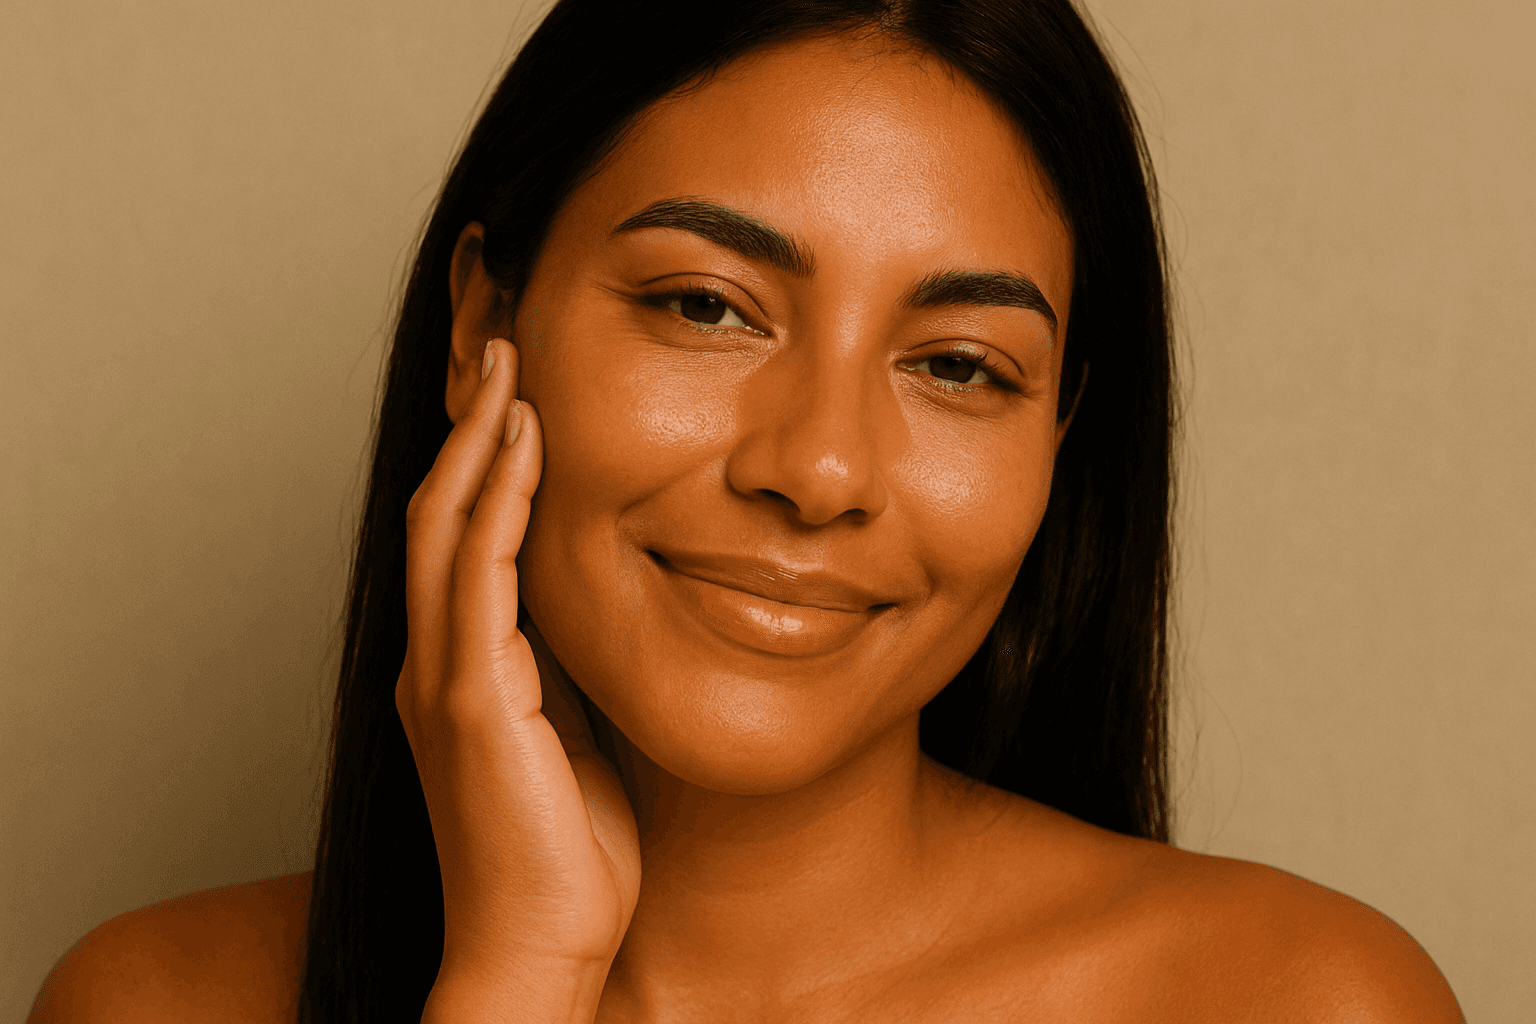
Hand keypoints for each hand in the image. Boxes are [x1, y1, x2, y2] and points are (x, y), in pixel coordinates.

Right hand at [395, 337, 640, 1000]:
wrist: (543, 945)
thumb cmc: (569, 851)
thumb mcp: (577, 731)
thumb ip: (572, 665)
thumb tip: (609, 603)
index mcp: (460, 666)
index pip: (459, 531)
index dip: (479, 451)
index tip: (516, 384)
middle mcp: (434, 658)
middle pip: (437, 503)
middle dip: (465, 417)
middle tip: (497, 336)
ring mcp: (443, 675)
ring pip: (444, 521)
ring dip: (476, 433)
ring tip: (506, 357)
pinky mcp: (470, 697)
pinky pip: (477, 573)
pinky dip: (497, 496)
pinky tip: (523, 437)